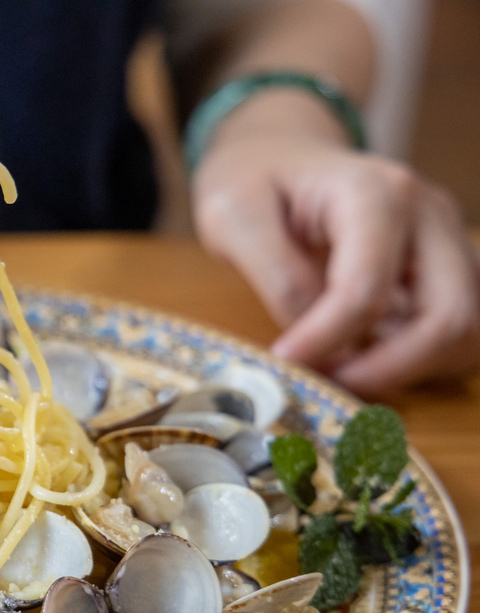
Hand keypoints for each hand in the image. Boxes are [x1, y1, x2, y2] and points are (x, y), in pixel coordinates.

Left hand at [192, 91, 479, 396]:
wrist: (277, 153)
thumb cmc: (252, 180)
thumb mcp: (233, 216)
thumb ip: (275, 274)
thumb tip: (314, 337)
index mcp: (374, 192)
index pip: (367, 289)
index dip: (326, 340)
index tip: (284, 361)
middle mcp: (427, 215)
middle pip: (448, 317)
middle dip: (388, 369)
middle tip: (326, 383)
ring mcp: (445, 240)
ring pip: (467, 332)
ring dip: (412, 369)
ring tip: (343, 370)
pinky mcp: (446, 266)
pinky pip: (460, 331)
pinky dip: (423, 360)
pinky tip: (367, 358)